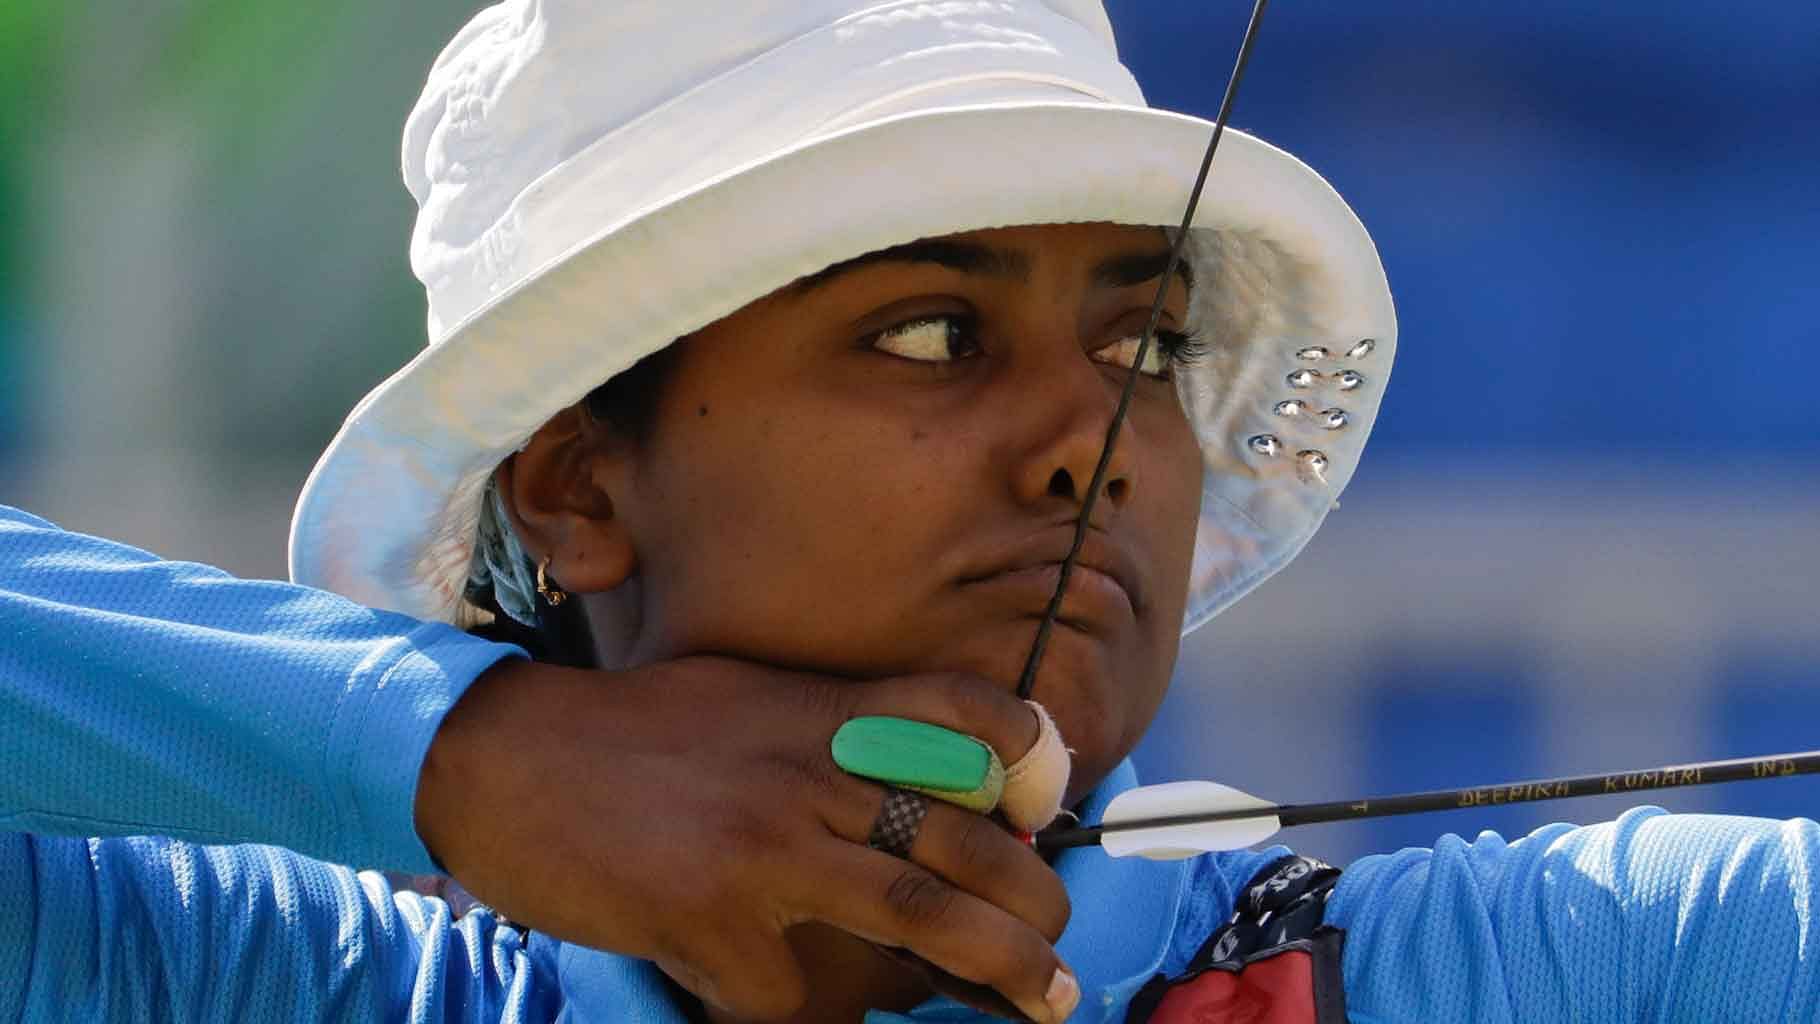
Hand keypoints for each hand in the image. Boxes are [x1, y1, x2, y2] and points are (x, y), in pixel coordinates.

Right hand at [415, 656, 1076, 1021]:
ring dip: (1001, 965)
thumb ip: (823, 739)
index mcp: (819, 712)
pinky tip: (746, 979)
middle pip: (963, 834)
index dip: (1024, 752)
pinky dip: (783, 1000)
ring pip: (920, 910)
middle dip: (1033, 898)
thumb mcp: (742, 701)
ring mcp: (765, 844)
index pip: (957, 711)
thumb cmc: (627, 732)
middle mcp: (808, 770)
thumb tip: (906, 791)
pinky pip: (783, 988)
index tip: (1048, 801)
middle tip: (1059, 939)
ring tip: (1045, 999)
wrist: (503, 755)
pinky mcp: (712, 917)